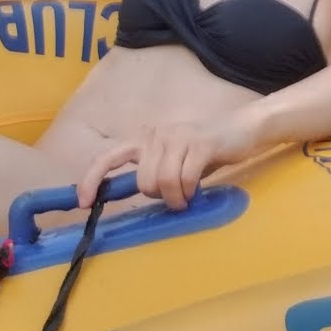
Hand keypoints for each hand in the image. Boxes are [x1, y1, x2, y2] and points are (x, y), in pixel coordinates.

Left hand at [76, 113, 259, 211]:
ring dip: (176, 198)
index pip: (109, 156)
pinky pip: (184, 178)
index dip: (92, 178)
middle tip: (176, 197)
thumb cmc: (210, 149)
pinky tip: (196, 190)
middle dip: (159, 197)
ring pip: (162, 182)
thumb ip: (156, 171)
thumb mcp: (176, 159)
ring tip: (187, 197)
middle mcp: (158, 135)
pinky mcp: (200, 144)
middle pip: (143, 181)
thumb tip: (142, 195)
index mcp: (147, 139)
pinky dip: (189, 191)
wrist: (245, 128)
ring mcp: (178, 137)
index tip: (84, 202)